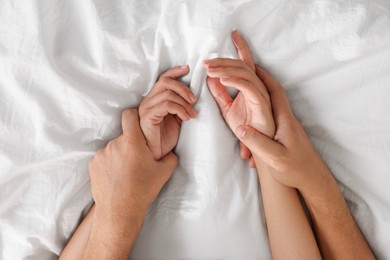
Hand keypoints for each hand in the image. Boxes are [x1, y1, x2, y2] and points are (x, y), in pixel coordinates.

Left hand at [88, 109, 178, 217]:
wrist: (120, 211)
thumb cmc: (142, 190)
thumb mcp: (164, 172)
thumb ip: (170, 157)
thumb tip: (171, 151)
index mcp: (132, 142)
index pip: (129, 115)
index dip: (134, 116)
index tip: (138, 123)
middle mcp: (114, 144)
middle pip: (123, 136)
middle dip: (130, 145)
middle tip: (137, 161)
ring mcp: (101, 154)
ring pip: (113, 148)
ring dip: (119, 156)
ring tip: (126, 173)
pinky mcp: (93, 164)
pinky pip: (103, 159)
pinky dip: (110, 165)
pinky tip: (116, 178)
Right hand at [139, 65, 196, 159]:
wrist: (156, 154)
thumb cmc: (165, 138)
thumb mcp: (176, 119)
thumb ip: (181, 106)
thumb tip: (193, 96)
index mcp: (154, 99)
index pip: (163, 78)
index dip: (175, 71)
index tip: (188, 69)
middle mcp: (148, 101)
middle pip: (165, 82)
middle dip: (183, 88)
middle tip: (194, 100)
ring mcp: (146, 108)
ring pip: (167, 93)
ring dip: (184, 103)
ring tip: (192, 114)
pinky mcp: (148, 117)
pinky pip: (166, 105)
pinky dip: (180, 109)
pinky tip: (187, 118)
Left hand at [204, 31, 274, 166]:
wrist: (257, 145)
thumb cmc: (246, 127)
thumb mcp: (227, 109)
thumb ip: (220, 94)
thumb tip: (211, 79)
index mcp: (251, 86)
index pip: (246, 63)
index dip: (241, 48)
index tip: (234, 35)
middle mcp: (258, 87)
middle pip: (242, 66)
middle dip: (223, 61)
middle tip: (205, 63)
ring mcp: (261, 94)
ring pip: (244, 73)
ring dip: (225, 69)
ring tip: (209, 70)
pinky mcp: (261, 103)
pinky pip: (248, 87)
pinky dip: (234, 81)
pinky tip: (221, 79)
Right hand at [236, 66, 329, 189]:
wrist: (311, 178)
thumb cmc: (295, 169)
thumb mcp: (275, 158)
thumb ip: (258, 142)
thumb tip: (239, 127)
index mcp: (284, 119)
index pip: (274, 92)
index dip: (262, 76)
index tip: (250, 65)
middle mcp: (286, 117)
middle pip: (273, 90)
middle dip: (259, 76)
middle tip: (245, 65)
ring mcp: (286, 123)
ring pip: (272, 98)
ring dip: (260, 86)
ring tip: (246, 79)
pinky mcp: (284, 130)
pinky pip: (271, 107)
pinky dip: (261, 98)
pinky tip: (253, 101)